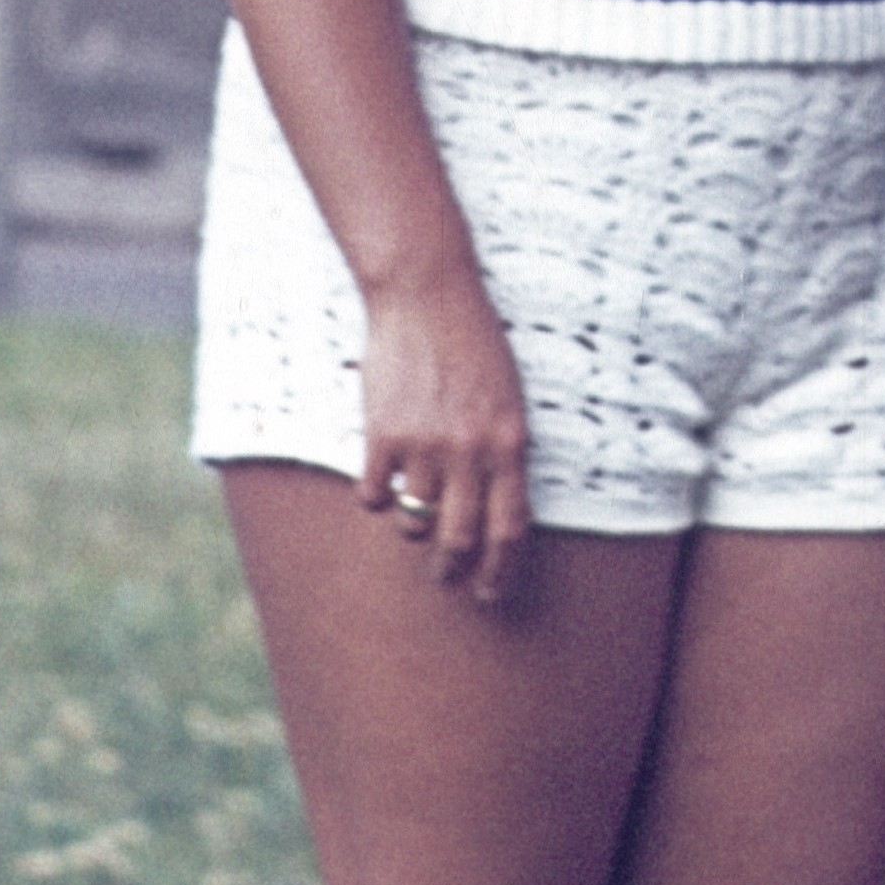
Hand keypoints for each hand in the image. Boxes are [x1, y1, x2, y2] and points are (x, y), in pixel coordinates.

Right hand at [357, 262, 534, 602]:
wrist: (427, 294)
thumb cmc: (474, 343)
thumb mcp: (509, 398)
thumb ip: (504, 452)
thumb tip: (498, 508)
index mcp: (510, 443)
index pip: (510, 529)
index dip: (502, 570)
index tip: (491, 591)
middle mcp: (470, 450)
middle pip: (461, 539)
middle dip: (453, 571)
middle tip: (446, 578)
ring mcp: (424, 444)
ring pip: (415, 522)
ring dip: (413, 528)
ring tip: (413, 513)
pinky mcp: (382, 433)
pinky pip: (374, 494)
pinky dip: (375, 498)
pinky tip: (378, 483)